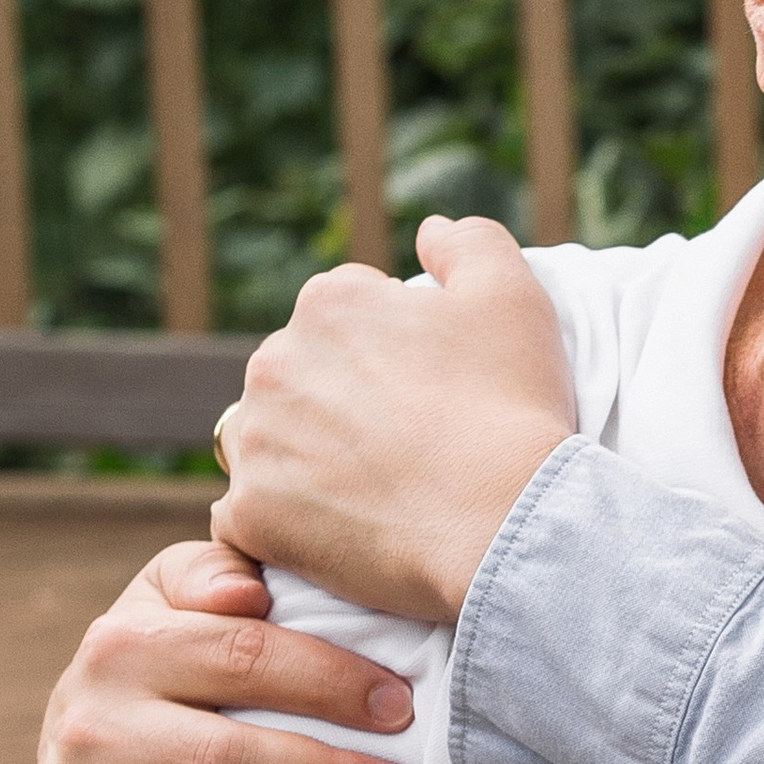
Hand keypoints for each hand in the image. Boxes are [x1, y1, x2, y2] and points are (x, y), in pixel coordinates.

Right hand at [31, 542, 422, 763]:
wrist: (86, 737)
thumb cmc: (172, 663)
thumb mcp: (179, 598)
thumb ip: (214, 573)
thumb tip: (250, 589)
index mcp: (123, 643)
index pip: (241, 656)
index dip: (328, 682)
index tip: (401, 709)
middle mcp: (87, 720)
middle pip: (220, 756)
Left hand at [211, 216, 574, 620]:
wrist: (503, 524)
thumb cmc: (513, 409)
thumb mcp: (515, 297)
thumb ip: (469, 244)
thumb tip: (427, 230)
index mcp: (329, 303)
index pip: (345, 315)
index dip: (394, 352)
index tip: (432, 391)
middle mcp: (275, 362)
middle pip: (299, 376)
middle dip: (340, 400)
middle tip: (407, 445)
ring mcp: (257, 441)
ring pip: (266, 440)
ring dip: (301, 457)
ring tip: (372, 490)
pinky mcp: (252, 515)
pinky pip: (248, 517)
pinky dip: (280, 524)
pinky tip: (335, 533)